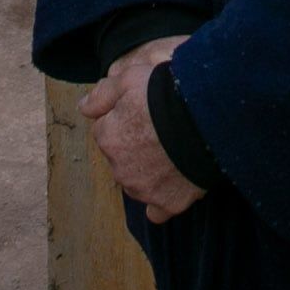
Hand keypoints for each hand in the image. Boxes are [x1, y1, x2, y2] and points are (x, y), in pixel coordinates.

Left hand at [80, 33, 203, 222]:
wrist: (207, 118)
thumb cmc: (167, 95)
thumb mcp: (129, 79)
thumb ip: (102, 94)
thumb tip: (83, 107)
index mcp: (108, 138)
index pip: (107, 128)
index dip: (125, 117)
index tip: (144, 111)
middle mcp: (120, 169)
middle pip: (122, 157)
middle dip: (135, 146)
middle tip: (161, 129)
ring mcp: (144, 189)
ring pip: (137, 181)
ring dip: (148, 171)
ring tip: (173, 151)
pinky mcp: (168, 203)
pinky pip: (157, 210)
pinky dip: (162, 200)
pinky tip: (172, 185)